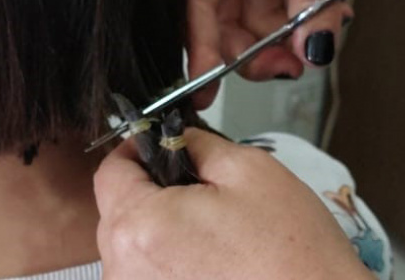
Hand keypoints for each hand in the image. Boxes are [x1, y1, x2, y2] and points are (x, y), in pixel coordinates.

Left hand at [94, 129, 371, 279]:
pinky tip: (213, 267)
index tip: (162, 150)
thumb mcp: (249, 171)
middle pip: (118, 214)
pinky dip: (171, 268)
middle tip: (201, 194)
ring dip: (161, 235)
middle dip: (151, 195)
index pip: (110, 172)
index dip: (137, 151)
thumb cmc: (294, 254)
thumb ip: (196, 145)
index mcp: (139, 226)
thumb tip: (170, 139)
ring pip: (132, 251)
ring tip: (215, 238)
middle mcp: (125, 271)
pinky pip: (149, 279)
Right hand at [187, 0, 403, 107]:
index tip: (207, 86)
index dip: (201, 45)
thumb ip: (309, 6)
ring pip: (251, 23)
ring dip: (282, 41)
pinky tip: (328, 20)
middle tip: (284, 68)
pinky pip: (279, 15)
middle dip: (251, 48)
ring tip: (316, 42)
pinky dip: (301, 27)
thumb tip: (308, 55)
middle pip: (219, 17)